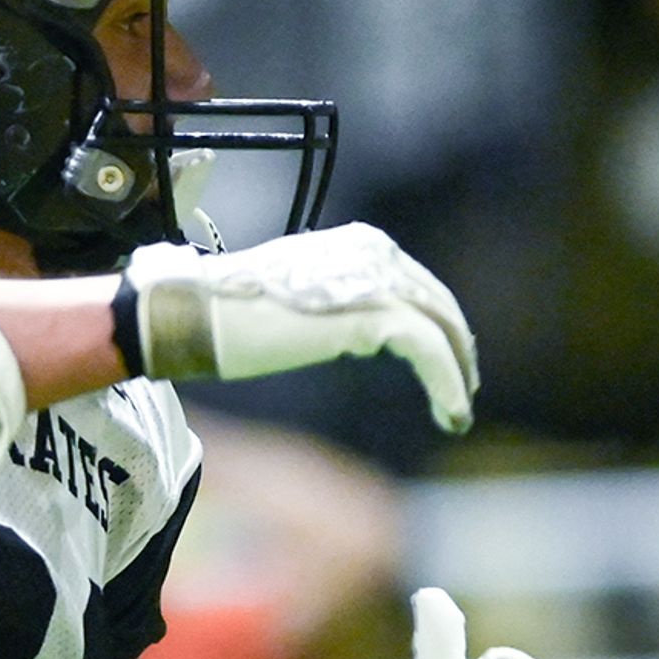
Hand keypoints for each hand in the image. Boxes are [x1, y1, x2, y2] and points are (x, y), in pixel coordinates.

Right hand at [124, 225, 477, 432]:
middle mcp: (374, 252)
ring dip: (457, 376)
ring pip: (441, 329)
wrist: (195, 314)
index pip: (421, 288)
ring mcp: (375, 278)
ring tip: (457, 414)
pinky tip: (451, 412)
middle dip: (456, 353)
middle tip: (463, 395)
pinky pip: (429, 349)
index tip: (449, 366)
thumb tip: (368, 332)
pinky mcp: (370, 311)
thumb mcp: (307, 298)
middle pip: (438, 306)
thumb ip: (345, 303)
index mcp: (361, 245)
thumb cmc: (235, 313)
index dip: (442, 329)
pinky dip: (447, 383)